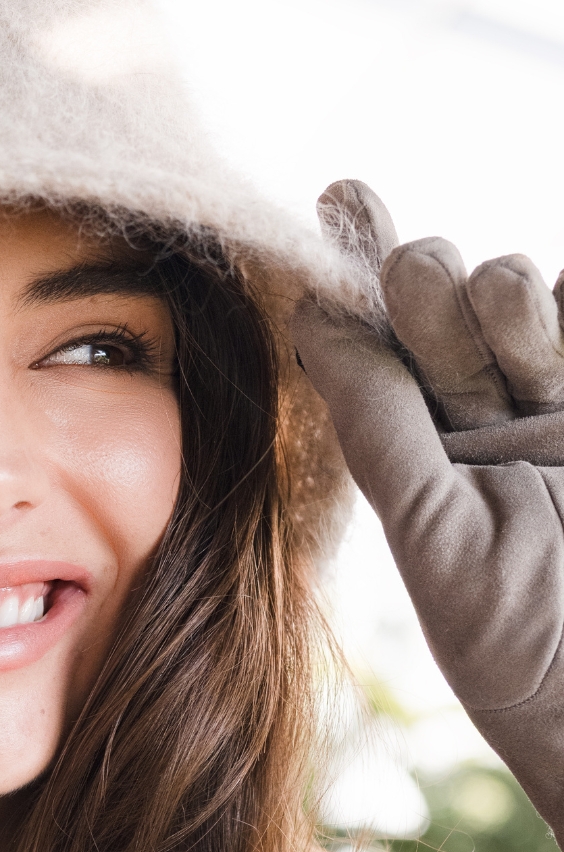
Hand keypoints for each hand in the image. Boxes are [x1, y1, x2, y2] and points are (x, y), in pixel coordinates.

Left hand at [293, 181, 563, 837]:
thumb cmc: (528, 651)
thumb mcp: (440, 540)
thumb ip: (383, 430)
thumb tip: (314, 324)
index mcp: (420, 459)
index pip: (379, 352)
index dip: (355, 275)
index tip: (340, 200)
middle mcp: (487, 429)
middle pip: (445, 318)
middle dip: (425, 281)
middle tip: (419, 268)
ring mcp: (560, 418)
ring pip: (527, 313)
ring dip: (505, 293)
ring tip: (501, 293)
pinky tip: (548, 292)